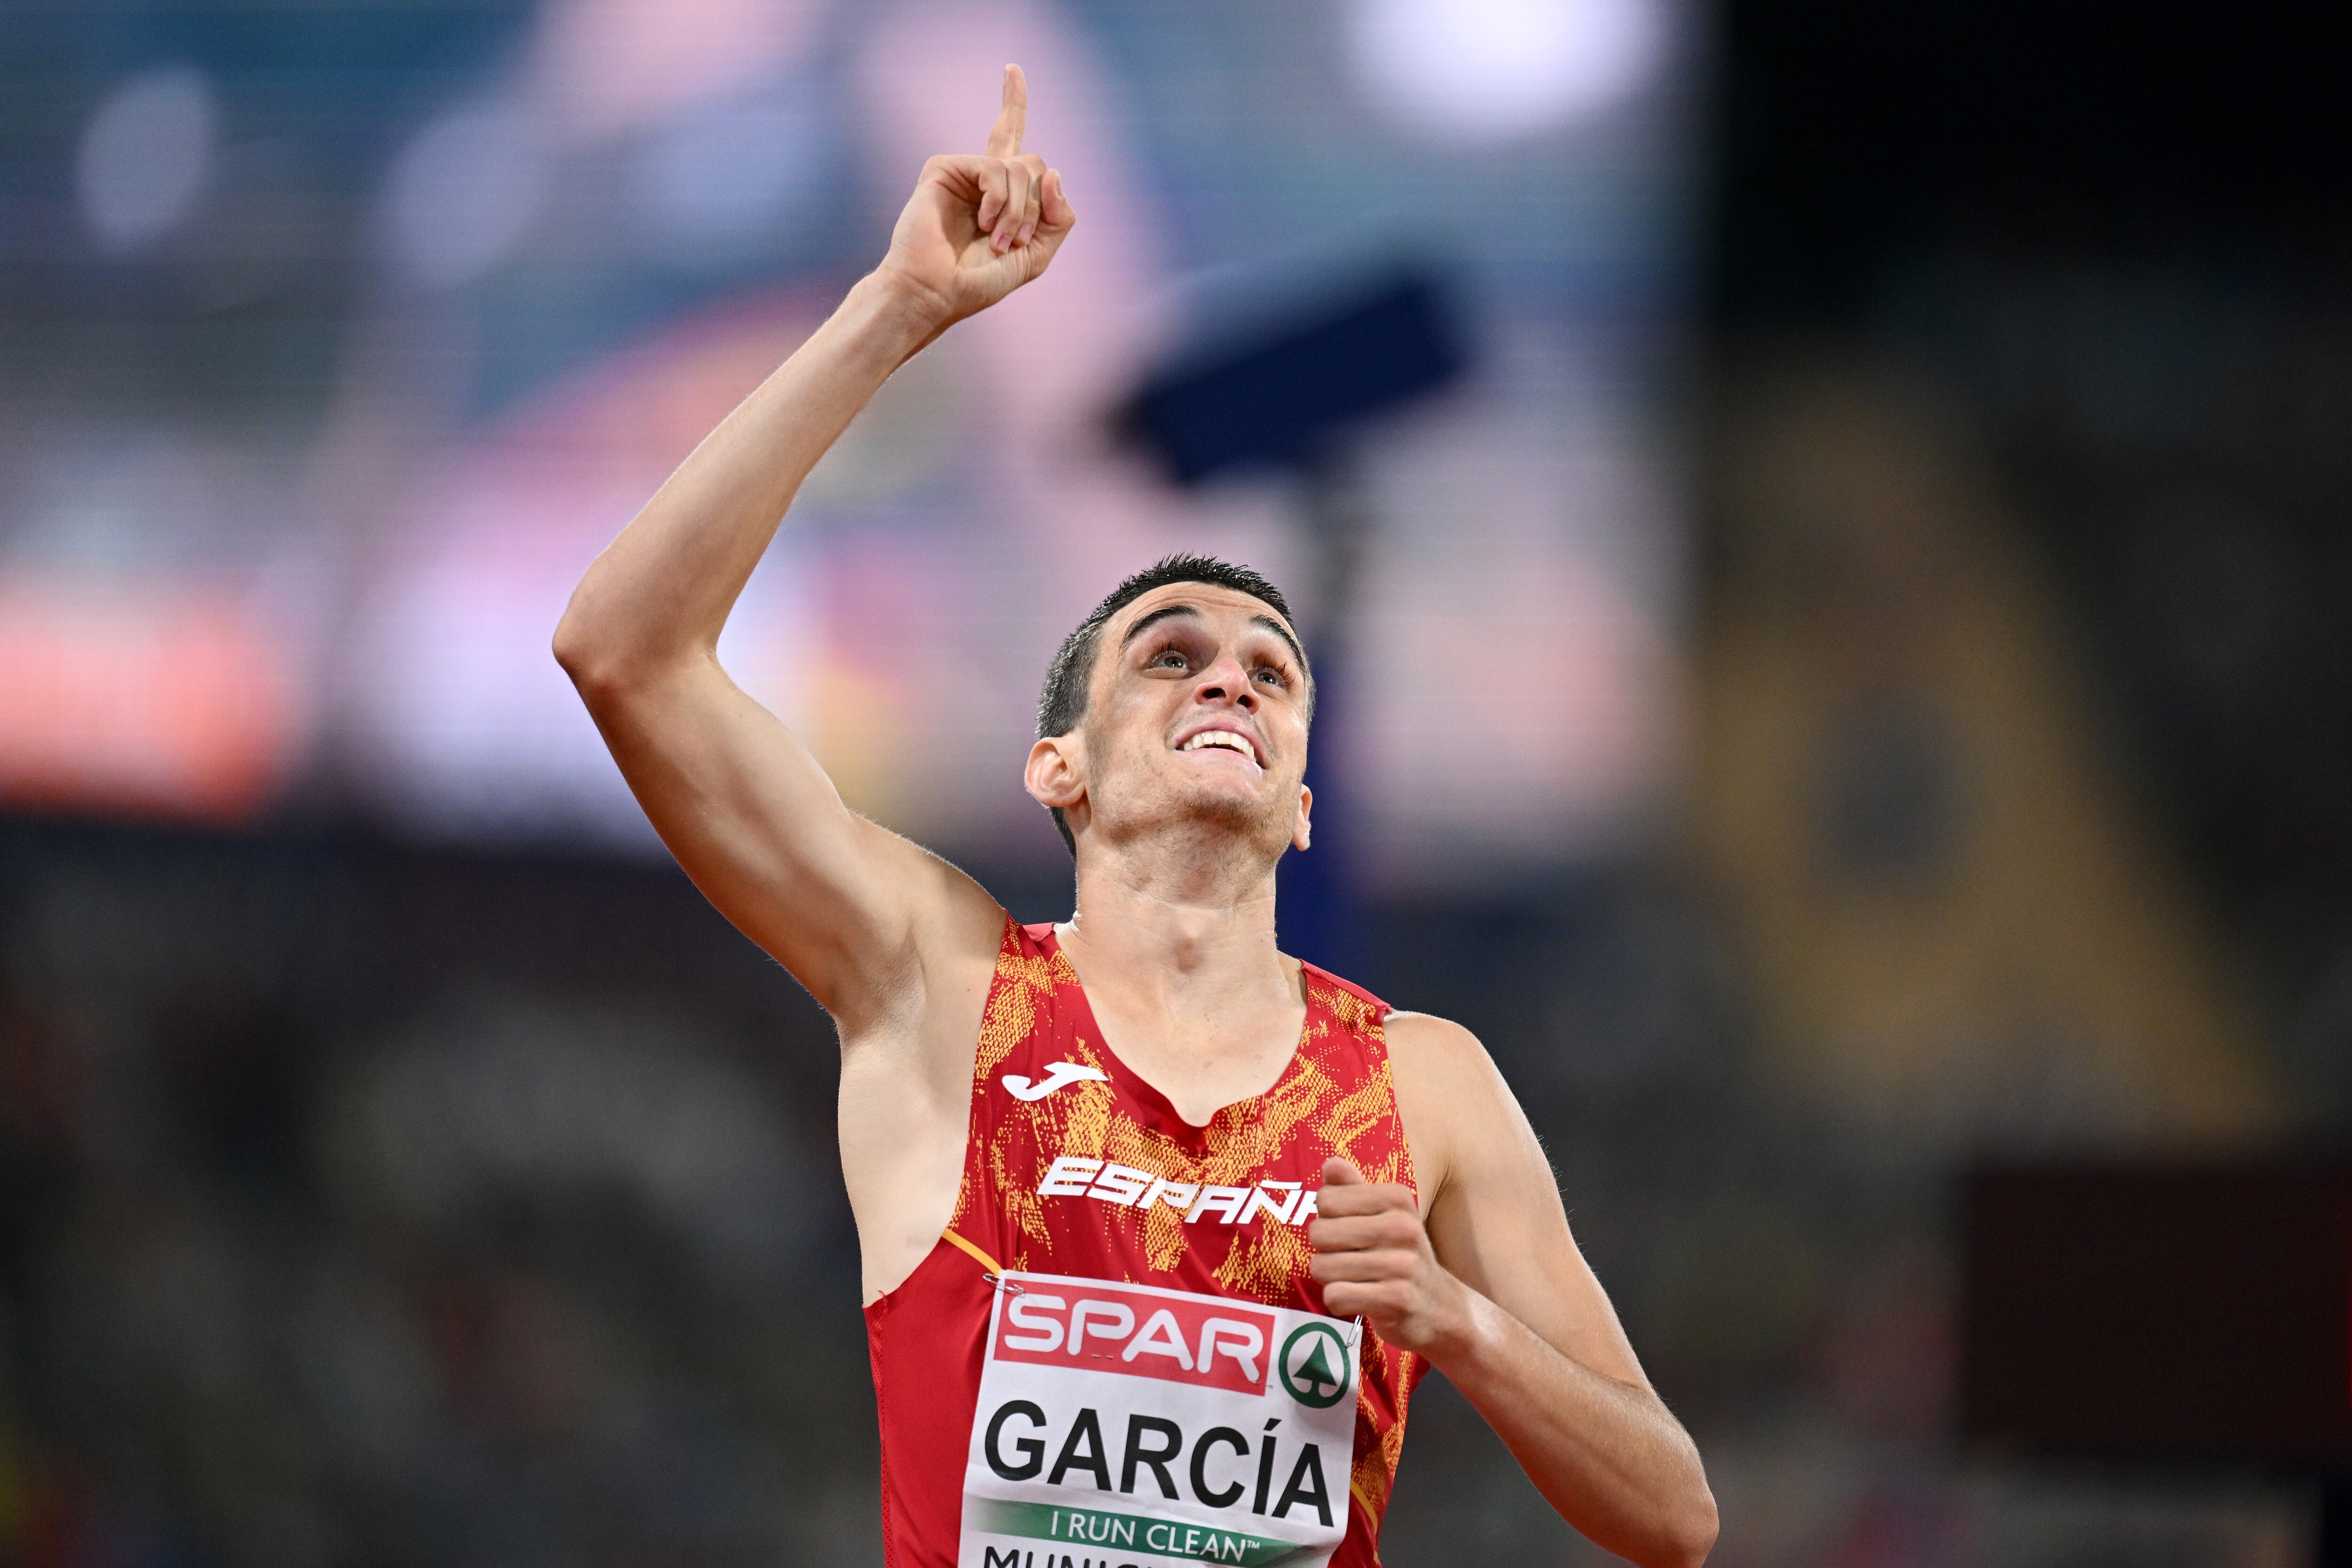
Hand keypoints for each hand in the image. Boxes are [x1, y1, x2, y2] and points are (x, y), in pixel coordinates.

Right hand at [874, 64, 1075, 328]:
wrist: (937, 291)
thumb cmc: (979, 279)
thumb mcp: (1036, 254)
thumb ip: (1059, 219)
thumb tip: (1055, 173)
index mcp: (1000, 192)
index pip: (1011, 139)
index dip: (1013, 103)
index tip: (1012, 68)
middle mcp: (982, 176)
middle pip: (1035, 165)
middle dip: (1036, 208)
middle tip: (1013, 240)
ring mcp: (963, 170)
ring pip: (1022, 168)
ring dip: (1018, 211)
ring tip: (996, 238)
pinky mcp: (943, 168)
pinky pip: (994, 167)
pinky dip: (998, 200)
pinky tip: (983, 222)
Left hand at [1307, 1156, 1470, 1356]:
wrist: (1440, 1309)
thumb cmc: (1401, 1256)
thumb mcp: (1385, 1216)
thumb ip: (1354, 1188)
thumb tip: (1330, 1163)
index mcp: (1397, 1197)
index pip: (1325, 1199)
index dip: (1328, 1220)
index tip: (1351, 1233)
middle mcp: (1402, 1226)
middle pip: (1318, 1233)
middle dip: (1325, 1252)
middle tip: (1351, 1260)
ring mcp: (1402, 1264)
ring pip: (1322, 1267)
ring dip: (1330, 1279)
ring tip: (1355, 1280)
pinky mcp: (1397, 1299)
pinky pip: (1335, 1296)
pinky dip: (1338, 1302)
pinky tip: (1359, 1300)